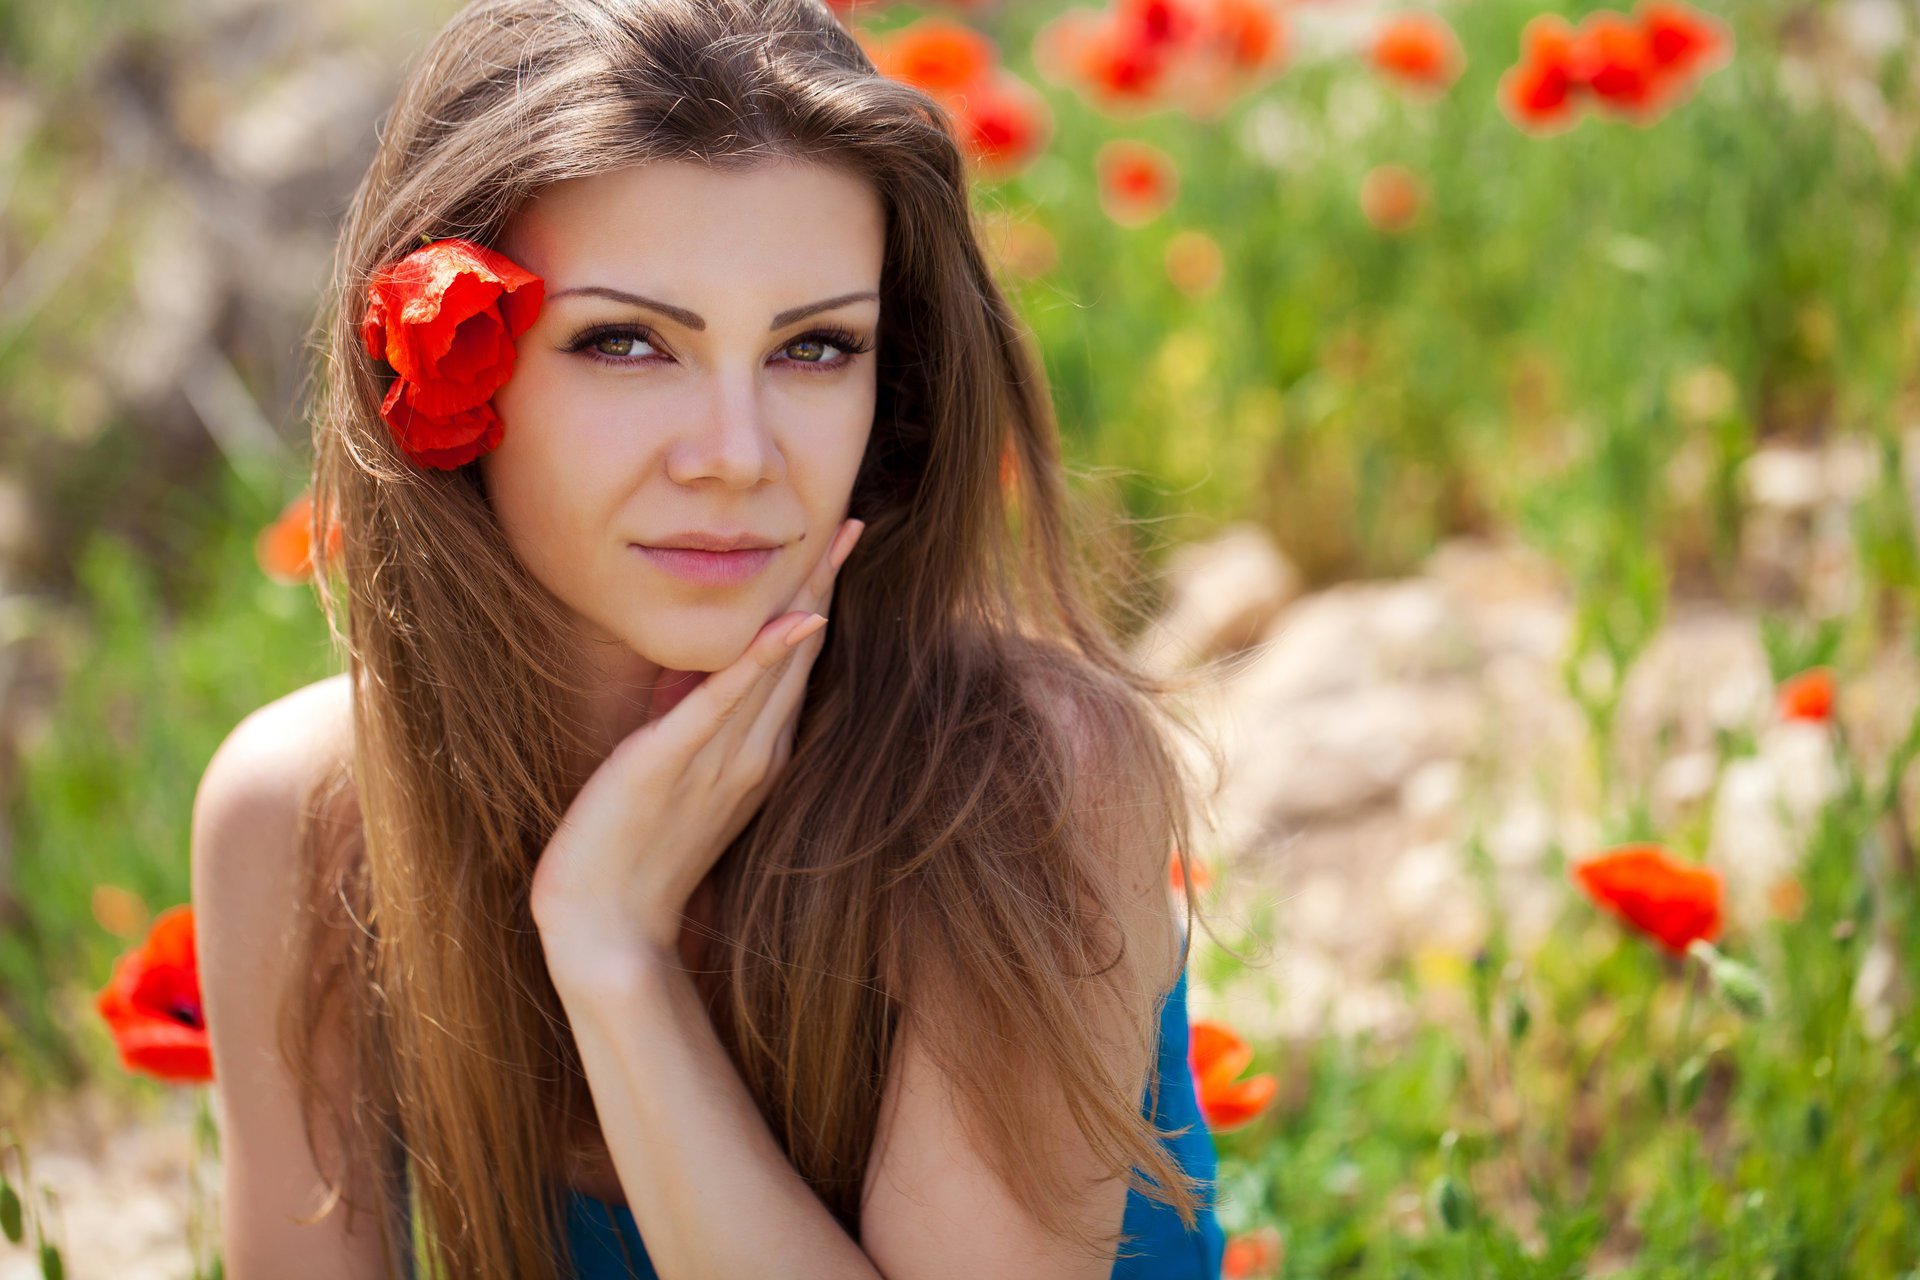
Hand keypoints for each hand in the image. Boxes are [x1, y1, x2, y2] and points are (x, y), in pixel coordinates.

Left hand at [529, 516, 865, 983]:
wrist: (607, 929)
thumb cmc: (634, 857)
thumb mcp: (676, 775)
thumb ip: (696, 725)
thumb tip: (698, 670)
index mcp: (758, 756)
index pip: (794, 665)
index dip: (817, 601)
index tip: (838, 546)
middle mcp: (754, 753)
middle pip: (797, 653)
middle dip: (823, 584)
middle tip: (853, 523)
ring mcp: (722, 758)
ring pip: (774, 665)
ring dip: (804, 599)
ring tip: (830, 545)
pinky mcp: (673, 761)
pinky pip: (724, 700)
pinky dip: (761, 657)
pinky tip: (793, 619)